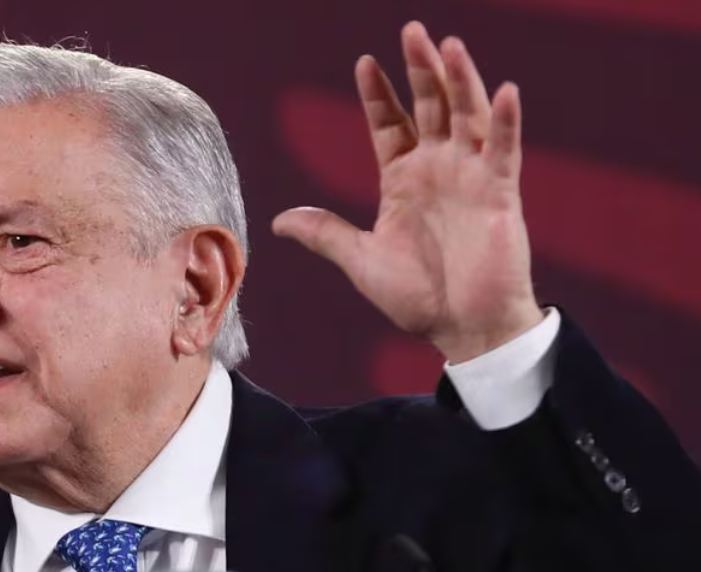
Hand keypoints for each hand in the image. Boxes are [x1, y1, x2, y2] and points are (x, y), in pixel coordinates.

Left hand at [273, 22, 542, 362]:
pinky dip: (504, 121)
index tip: (365, 63)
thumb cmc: (417, 297)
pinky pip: (504, 150)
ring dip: (460, 80)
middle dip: (420, 69)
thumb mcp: (360, 260)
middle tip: (411, 30)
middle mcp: (438, 170)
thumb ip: (325, 233)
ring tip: (449, 45)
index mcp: (403, 180)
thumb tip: (278, 221)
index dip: (378, 95)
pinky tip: (503, 91)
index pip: (390, 124)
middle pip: (430, 106)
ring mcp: (470, 177)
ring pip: (467, 116)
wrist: (462, 330)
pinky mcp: (499, 194)